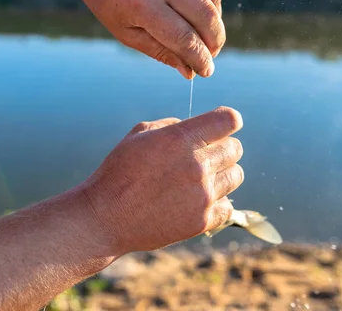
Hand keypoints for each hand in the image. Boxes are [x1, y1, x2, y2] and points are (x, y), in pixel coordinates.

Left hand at [59, 0, 225, 78]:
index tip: (206, 71)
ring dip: (214, 21)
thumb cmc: (107, 0)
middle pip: (206, 16)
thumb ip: (161, 52)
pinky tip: (196, 7)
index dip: (200, 58)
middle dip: (215, 41)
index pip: (184, 38)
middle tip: (211, 53)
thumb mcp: (126, 33)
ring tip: (204, 34)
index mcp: (141, 3)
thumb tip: (191, 71)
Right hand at [81, 107, 243, 252]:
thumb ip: (173, 126)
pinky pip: (228, 206)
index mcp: (180, 139)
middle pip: (236, 149)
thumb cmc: (119, 172)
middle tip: (206, 156)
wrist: (105, 217)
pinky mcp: (202, 221)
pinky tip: (198, 201)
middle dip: (223, 148)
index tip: (222, 126)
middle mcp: (196, 165)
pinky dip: (217, 203)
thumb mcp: (139, 135)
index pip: (229, 121)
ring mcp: (202, 195)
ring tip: (202, 179)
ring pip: (236, 176)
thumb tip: (196, 129)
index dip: (228, 121)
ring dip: (223, 175)